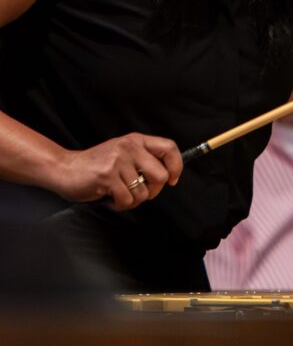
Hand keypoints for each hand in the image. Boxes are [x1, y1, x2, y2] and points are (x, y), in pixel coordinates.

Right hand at [50, 133, 182, 210]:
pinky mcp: (107, 176)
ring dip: (132, 200)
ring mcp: (118, 161)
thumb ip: (143, 159)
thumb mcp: (123, 153)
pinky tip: (110, 198)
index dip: (176, 166)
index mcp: (137, 140)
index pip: (169, 148)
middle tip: (140, 192)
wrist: (64, 169)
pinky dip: (120, 205)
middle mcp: (130, 147)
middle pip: (160, 175)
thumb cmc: (96, 166)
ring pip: (143, 192)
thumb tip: (167, 176)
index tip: (172, 180)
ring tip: (119, 194)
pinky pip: (127, 200)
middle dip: (153, 191)